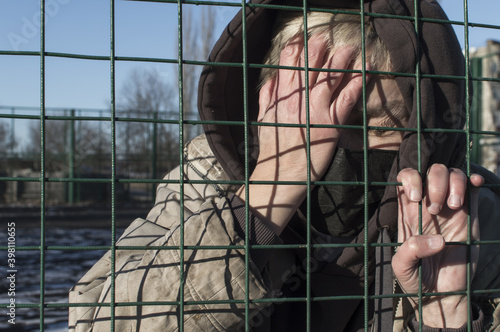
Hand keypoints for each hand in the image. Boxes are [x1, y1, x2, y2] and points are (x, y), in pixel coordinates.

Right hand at [255, 35, 363, 181]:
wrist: (282, 173)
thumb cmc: (273, 147)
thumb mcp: (263, 118)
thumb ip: (267, 96)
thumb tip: (272, 78)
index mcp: (281, 97)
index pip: (288, 63)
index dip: (296, 48)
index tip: (303, 38)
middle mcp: (298, 100)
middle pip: (310, 66)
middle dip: (319, 48)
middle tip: (327, 38)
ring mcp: (316, 111)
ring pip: (330, 78)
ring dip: (341, 60)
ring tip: (350, 49)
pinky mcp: (331, 124)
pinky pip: (346, 100)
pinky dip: (357, 83)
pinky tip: (365, 71)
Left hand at [392, 164, 483, 327]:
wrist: (441, 297)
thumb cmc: (416, 281)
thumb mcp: (401, 267)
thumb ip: (410, 251)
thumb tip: (437, 240)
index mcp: (407, 213)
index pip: (405, 179)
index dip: (410, 178)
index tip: (415, 196)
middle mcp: (428, 206)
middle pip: (431, 171)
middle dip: (434, 182)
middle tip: (434, 209)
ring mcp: (450, 210)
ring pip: (452, 175)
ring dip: (454, 182)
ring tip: (454, 206)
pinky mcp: (470, 218)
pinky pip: (473, 190)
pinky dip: (474, 179)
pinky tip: (476, 183)